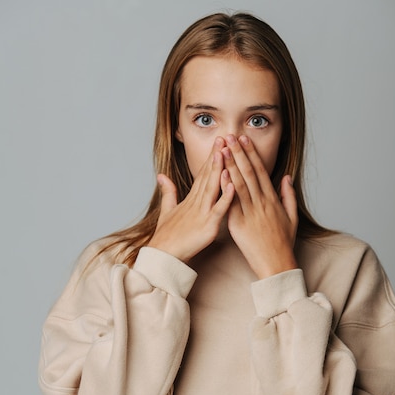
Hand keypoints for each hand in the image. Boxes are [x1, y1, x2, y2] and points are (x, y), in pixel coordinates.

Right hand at [148, 138, 234, 261]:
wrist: (163, 256)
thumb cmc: (166, 237)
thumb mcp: (166, 211)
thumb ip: (168, 192)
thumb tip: (162, 176)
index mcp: (190, 199)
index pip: (202, 174)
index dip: (210, 158)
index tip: (218, 142)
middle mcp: (197, 203)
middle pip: (208, 175)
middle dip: (217, 156)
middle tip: (225, 137)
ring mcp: (202, 213)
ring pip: (213, 187)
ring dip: (220, 169)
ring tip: (227, 151)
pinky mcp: (208, 226)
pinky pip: (219, 209)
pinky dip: (226, 196)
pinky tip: (233, 184)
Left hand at [220, 135, 297, 278]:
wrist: (277, 265)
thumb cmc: (283, 244)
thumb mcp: (291, 218)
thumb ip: (288, 196)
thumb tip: (286, 177)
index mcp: (273, 200)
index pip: (261, 171)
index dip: (251, 154)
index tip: (244, 139)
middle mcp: (262, 203)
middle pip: (249, 172)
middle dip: (238, 152)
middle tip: (229, 135)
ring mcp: (251, 213)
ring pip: (240, 184)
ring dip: (230, 164)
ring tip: (222, 148)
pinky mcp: (240, 225)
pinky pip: (232, 203)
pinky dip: (227, 187)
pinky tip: (221, 174)